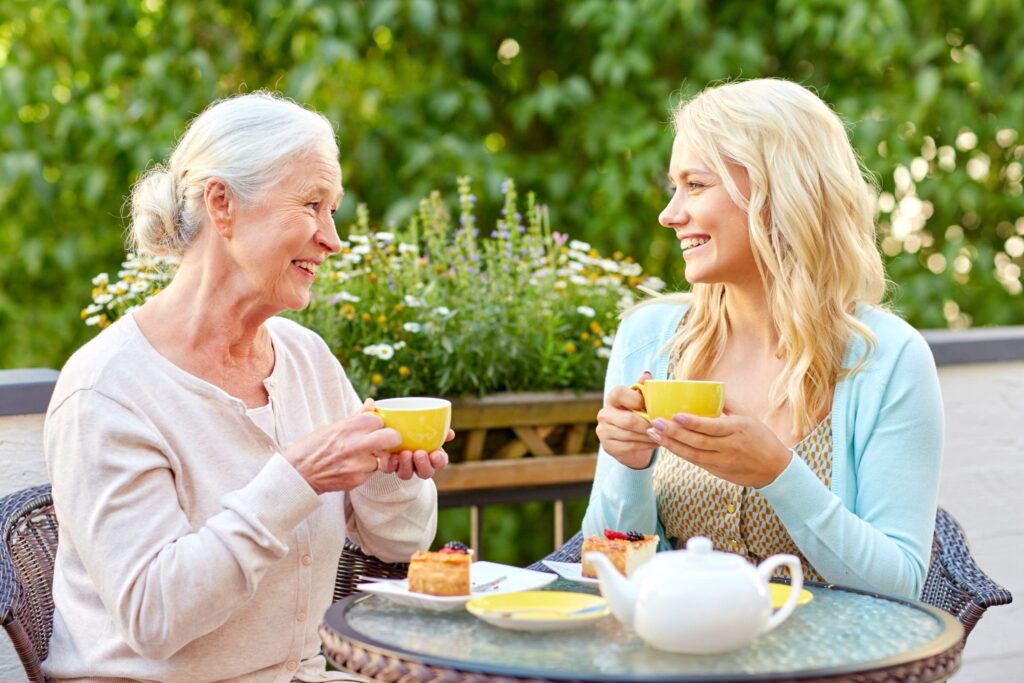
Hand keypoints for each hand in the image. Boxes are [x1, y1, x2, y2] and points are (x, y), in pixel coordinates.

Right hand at [284, 399, 402, 493]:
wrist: (296, 475)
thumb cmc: (311, 449)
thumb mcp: (331, 428)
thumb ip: (356, 417)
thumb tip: (371, 403)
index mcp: (347, 427)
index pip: (378, 420)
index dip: (377, 424)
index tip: (374, 428)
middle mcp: (354, 444)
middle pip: (392, 437)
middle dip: (392, 438)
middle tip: (385, 441)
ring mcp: (357, 464)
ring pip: (383, 457)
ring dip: (378, 457)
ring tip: (363, 457)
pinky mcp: (357, 480)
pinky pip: (372, 472)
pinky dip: (367, 469)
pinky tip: (354, 467)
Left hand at [380, 429, 454, 479]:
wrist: (390, 427)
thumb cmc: (414, 425)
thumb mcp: (427, 425)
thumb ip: (440, 428)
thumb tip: (451, 434)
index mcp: (432, 455)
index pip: (440, 462)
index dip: (439, 460)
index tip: (435, 454)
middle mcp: (418, 464)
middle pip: (425, 473)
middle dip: (423, 465)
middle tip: (419, 453)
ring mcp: (403, 467)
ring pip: (407, 474)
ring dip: (407, 465)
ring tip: (404, 453)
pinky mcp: (388, 465)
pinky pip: (389, 469)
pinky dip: (390, 464)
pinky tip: (390, 455)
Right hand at [595, 371, 659, 468]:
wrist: (630, 440)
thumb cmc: (638, 415)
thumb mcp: (642, 401)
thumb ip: (643, 389)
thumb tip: (647, 374)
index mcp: (612, 398)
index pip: (620, 393)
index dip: (637, 399)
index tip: (651, 407)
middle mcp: (604, 414)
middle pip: (628, 420)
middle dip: (648, 424)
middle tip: (662, 427)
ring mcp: (603, 431)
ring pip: (630, 435)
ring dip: (649, 436)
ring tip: (663, 435)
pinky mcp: (607, 447)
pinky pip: (630, 447)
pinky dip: (645, 446)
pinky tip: (655, 443)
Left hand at [645, 410, 791, 487]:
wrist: (774, 468)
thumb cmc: (760, 437)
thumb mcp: (748, 416)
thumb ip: (728, 402)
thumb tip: (709, 387)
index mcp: (737, 430)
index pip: (712, 427)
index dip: (693, 423)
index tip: (676, 415)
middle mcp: (729, 447)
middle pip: (698, 441)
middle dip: (674, 433)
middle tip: (655, 423)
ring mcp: (722, 461)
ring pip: (693, 454)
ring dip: (671, 444)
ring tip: (654, 433)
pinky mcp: (717, 471)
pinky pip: (695, 462)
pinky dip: (680, 453)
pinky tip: (666, 444)